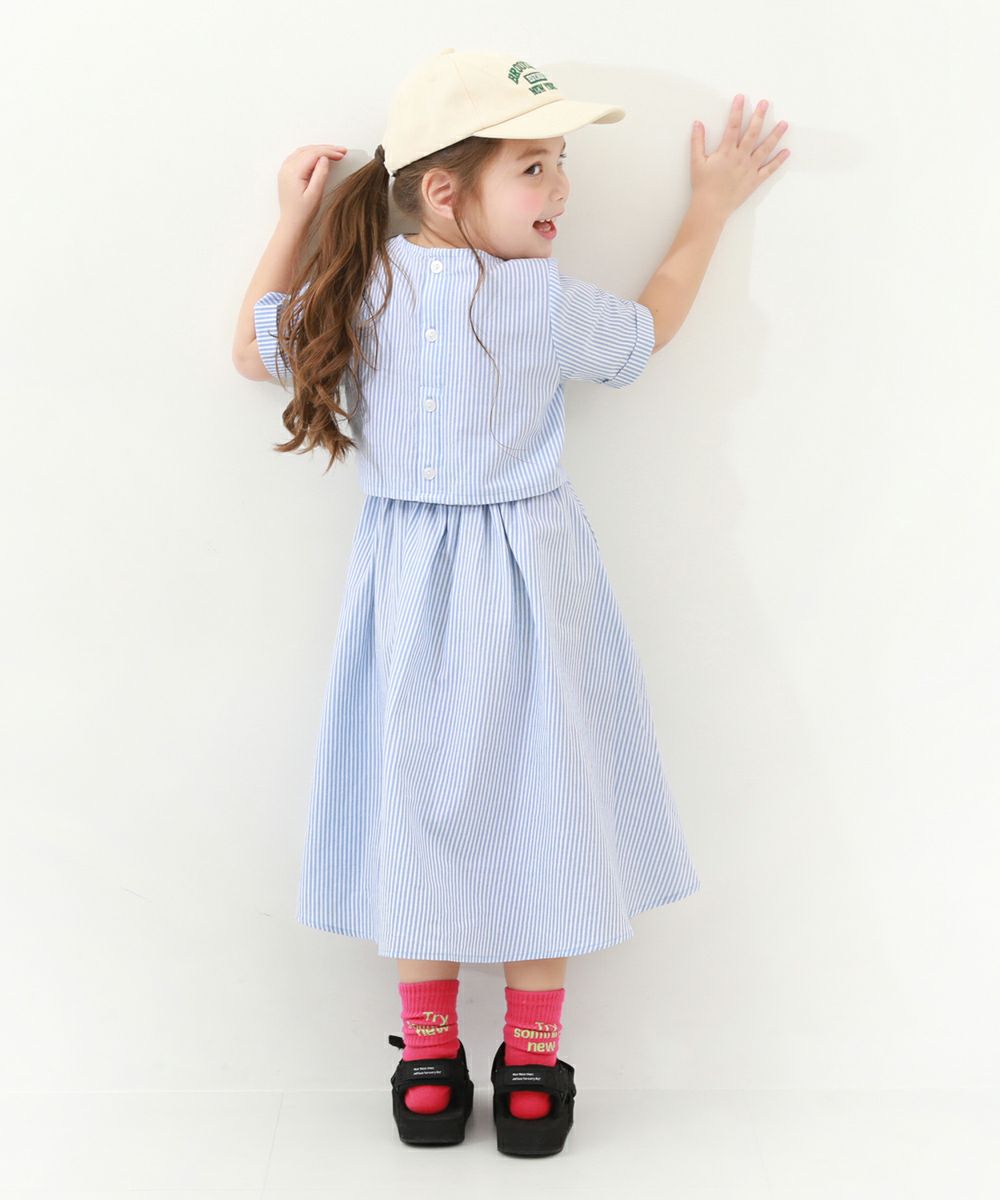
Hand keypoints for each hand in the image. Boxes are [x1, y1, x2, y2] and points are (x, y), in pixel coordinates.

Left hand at [277, 144, 348, 226]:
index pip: (313, 154)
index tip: (341, 154)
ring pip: (303, 151)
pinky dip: (310, 153)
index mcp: (293, 172)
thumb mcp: (315, 195)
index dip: (329, 152)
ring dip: (318, 150)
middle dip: (326, 149)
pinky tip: (319, 156)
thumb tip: (324, 159)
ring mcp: (285, 169)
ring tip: (333, 152)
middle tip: (341, 151)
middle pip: (308, 150)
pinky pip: (299, 156)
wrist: (292, 223)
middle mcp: (287, 168)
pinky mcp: (287, 173)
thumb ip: (320, 174)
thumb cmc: (303, 213)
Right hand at [690, 96, 788, 220]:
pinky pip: (769, 169)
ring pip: (765, 149)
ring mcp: (749, 169)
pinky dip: (778, 161)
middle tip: (766, 104)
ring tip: (784, 123)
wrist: (710, 208)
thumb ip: (697, 142)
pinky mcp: (754, 181)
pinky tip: (786, 152)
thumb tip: (697, 124)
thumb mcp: (696, 162)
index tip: (741, 98)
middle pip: (752, 133)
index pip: (733, 126)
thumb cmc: (703, 186)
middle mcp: (740, 158)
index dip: (737, 111)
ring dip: (775, 135)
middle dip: (759, 116)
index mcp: (726, 152)